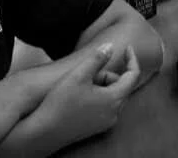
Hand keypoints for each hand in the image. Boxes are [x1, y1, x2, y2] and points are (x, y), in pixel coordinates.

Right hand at [19, 42, 140, 151]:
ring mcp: (106, 122)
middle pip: (121, 85)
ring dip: (102, 84)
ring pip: (112, 95)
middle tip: (88, 71)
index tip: (126, 47)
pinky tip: (79, 95)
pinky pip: (105, 105)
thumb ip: (98, 58)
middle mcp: (114, 113)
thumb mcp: (79, 74)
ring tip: (80, 84)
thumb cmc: (61, 102)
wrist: (44, 132)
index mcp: (114, 99)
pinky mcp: (97, 127)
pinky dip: (98, 96)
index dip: (132, 59)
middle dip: (108, 73)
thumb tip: (111, 46)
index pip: (133, 76)